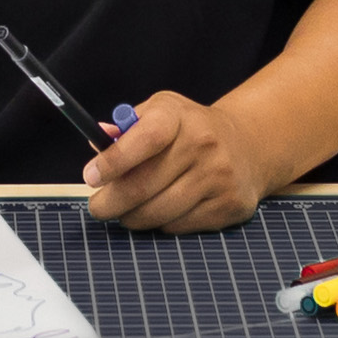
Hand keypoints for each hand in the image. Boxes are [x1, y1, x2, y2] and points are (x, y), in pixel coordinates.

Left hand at [78, 90, 266, 232]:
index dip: (114, 161)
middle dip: (111, 201)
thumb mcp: (159, 112)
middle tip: (97, 207)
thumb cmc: (188, 130)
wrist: (247, 146)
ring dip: (133, 217)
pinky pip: (179, 226)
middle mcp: (203, 143)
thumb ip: (127, 127)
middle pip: (145, 184)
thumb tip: (97, 140)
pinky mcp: (230, 205)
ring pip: (159, 212)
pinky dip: (161, 224)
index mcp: (178, 115)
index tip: (90, 177)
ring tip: (125, 212)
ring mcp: (220, 176)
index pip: (145, 138)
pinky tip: (160, 211)